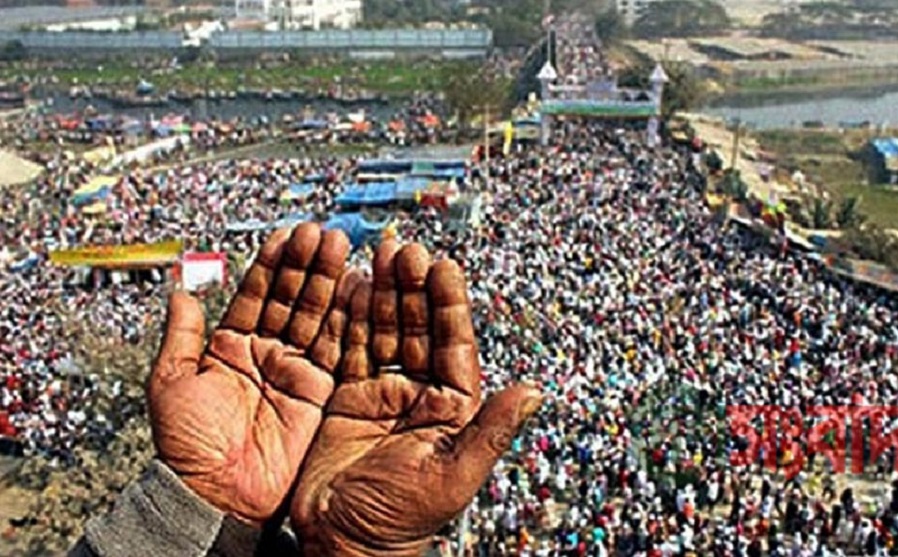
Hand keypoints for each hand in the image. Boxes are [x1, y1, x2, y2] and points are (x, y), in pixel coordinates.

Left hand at [148, 224, 358, 524]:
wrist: (218, 493)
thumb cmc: (187, 445)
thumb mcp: (172, 382)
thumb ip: (182, 335)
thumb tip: (180, 290)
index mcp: (230, 347)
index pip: (256, 295)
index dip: (271, 265)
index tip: (286, 235)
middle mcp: (266, 353)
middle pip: (290, 299)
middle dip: (306, 265)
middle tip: (320, 234)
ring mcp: (295, 371)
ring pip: (315, 316)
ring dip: (328, 282)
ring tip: (339, 247)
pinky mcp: (319, 392)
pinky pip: (335, 349)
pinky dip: (345, 319)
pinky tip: (355, 288)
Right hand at [291, 240, 541, 555]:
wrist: (340, 545)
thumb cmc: (401, 521)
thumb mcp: (453, 475)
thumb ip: (491, 430)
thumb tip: (536, 390)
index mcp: (453, 409)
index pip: (455, 345)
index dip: (450, 305)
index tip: (444, 266)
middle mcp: (420, 395)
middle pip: (419, 328)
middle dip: (413, 288)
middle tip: (404, 248)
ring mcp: (382, 393)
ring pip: (384, 331)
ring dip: (383, 293)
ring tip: (379, 253)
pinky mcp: (345, 398)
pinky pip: (348, 349)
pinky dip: (348, 318)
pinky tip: (349, 286)